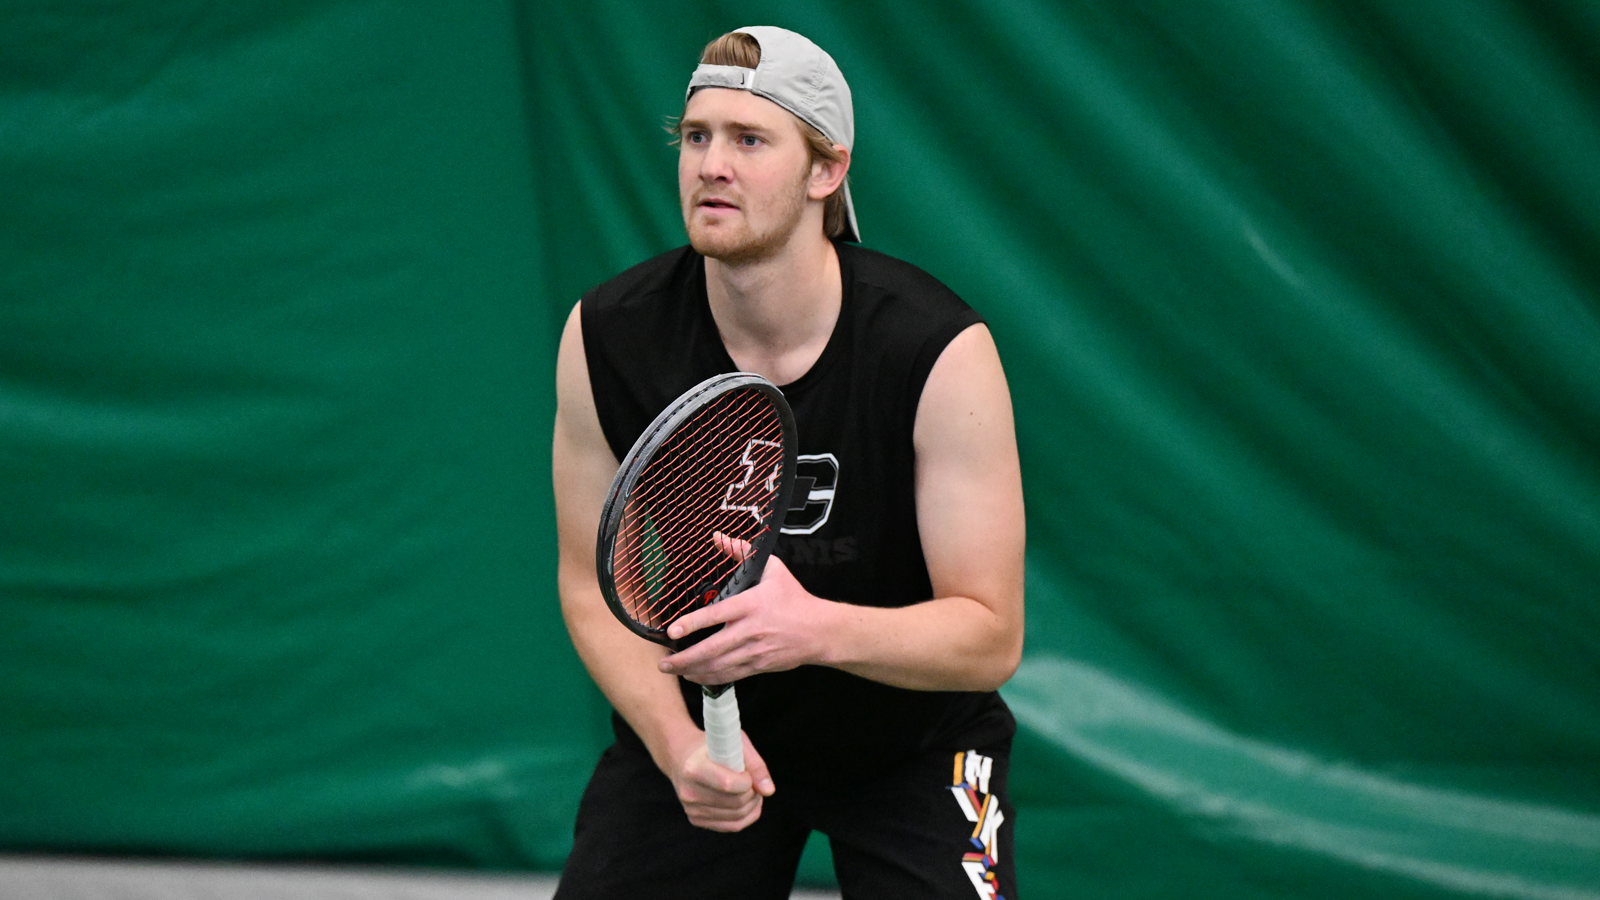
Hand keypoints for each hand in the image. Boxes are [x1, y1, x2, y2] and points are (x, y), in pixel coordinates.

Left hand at [659, 552, 833, 683]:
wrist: (820, 630)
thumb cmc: (794, 598)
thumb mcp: (772, 569)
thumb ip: (742, 552)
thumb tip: (718, 537)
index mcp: (751, 605)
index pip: (716, 615)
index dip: (692, 624)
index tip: (671, 631)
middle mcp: (750, 630)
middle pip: (712, 648)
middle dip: (684, 658)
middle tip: (662, 663)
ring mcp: (754, 651)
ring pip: (718, 666)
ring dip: (693, 670)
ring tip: (672, 670)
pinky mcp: (759, 665)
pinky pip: (731, 675)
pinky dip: (710, 678)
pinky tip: (695, 676)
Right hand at [668, 731, 775, 831]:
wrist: (682, 757)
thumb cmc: (712, 746)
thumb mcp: (735, 742)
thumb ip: (756, 765)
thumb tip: (769, 791)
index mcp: (694, 768)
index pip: (728, 784)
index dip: (748, 780)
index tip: (747, 771)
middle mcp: (689, 792)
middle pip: (736, 803)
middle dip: (752, 792)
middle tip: (752, 780)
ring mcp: (691, 809)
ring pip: (737, 817)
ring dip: (752, 804)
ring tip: (750, 789)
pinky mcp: (696, 820)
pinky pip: (732, 826)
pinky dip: (746, 815)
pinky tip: (746, 801)